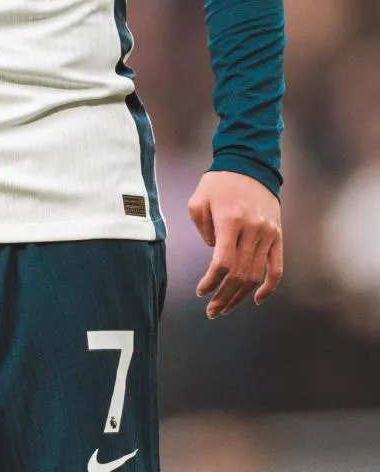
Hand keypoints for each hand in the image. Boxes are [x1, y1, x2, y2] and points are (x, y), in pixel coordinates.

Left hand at [188, 170, 282, 318]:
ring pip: (256, 275)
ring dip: (240, 296)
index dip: (211, 282)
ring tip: (225, 307)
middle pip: (239, 273)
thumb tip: (214, 253)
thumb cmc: (218, 183)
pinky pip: (276, 268)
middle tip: (212, 311)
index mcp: (231, 220)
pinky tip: (256, 299)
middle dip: (224, 296)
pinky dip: (268, 287)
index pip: (222, 262)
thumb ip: (202, 228)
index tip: (201, 292)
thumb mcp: (198, 200)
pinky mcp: (278, 236)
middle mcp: (252, 229)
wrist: (249, 165)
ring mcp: (268, 234)